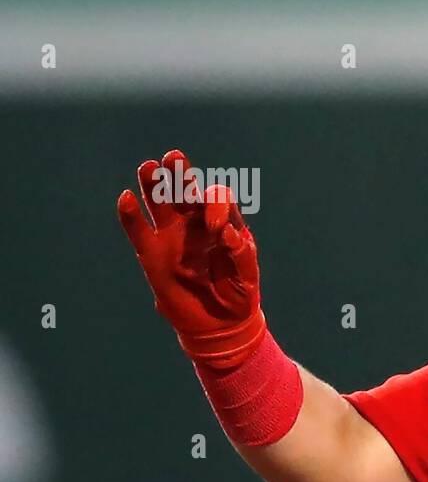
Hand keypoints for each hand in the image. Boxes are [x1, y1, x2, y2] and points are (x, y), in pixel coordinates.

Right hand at [117, 149, 265, 367]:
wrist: (219, 323)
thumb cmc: (238, 295)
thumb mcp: (247, 276)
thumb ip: (240, 254)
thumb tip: (226, 231)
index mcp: (223, 224)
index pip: (217, 200)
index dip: (214, 206)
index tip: (214, 230)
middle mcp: (195, 224)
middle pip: (186, 192)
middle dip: (180, 175)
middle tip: (174, 158)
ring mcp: (172, 237)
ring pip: (160, 204)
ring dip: (155, 186)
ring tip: (149, 168)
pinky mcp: (153, 255)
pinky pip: (139, 231)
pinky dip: (131, 216)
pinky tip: (126, 198)